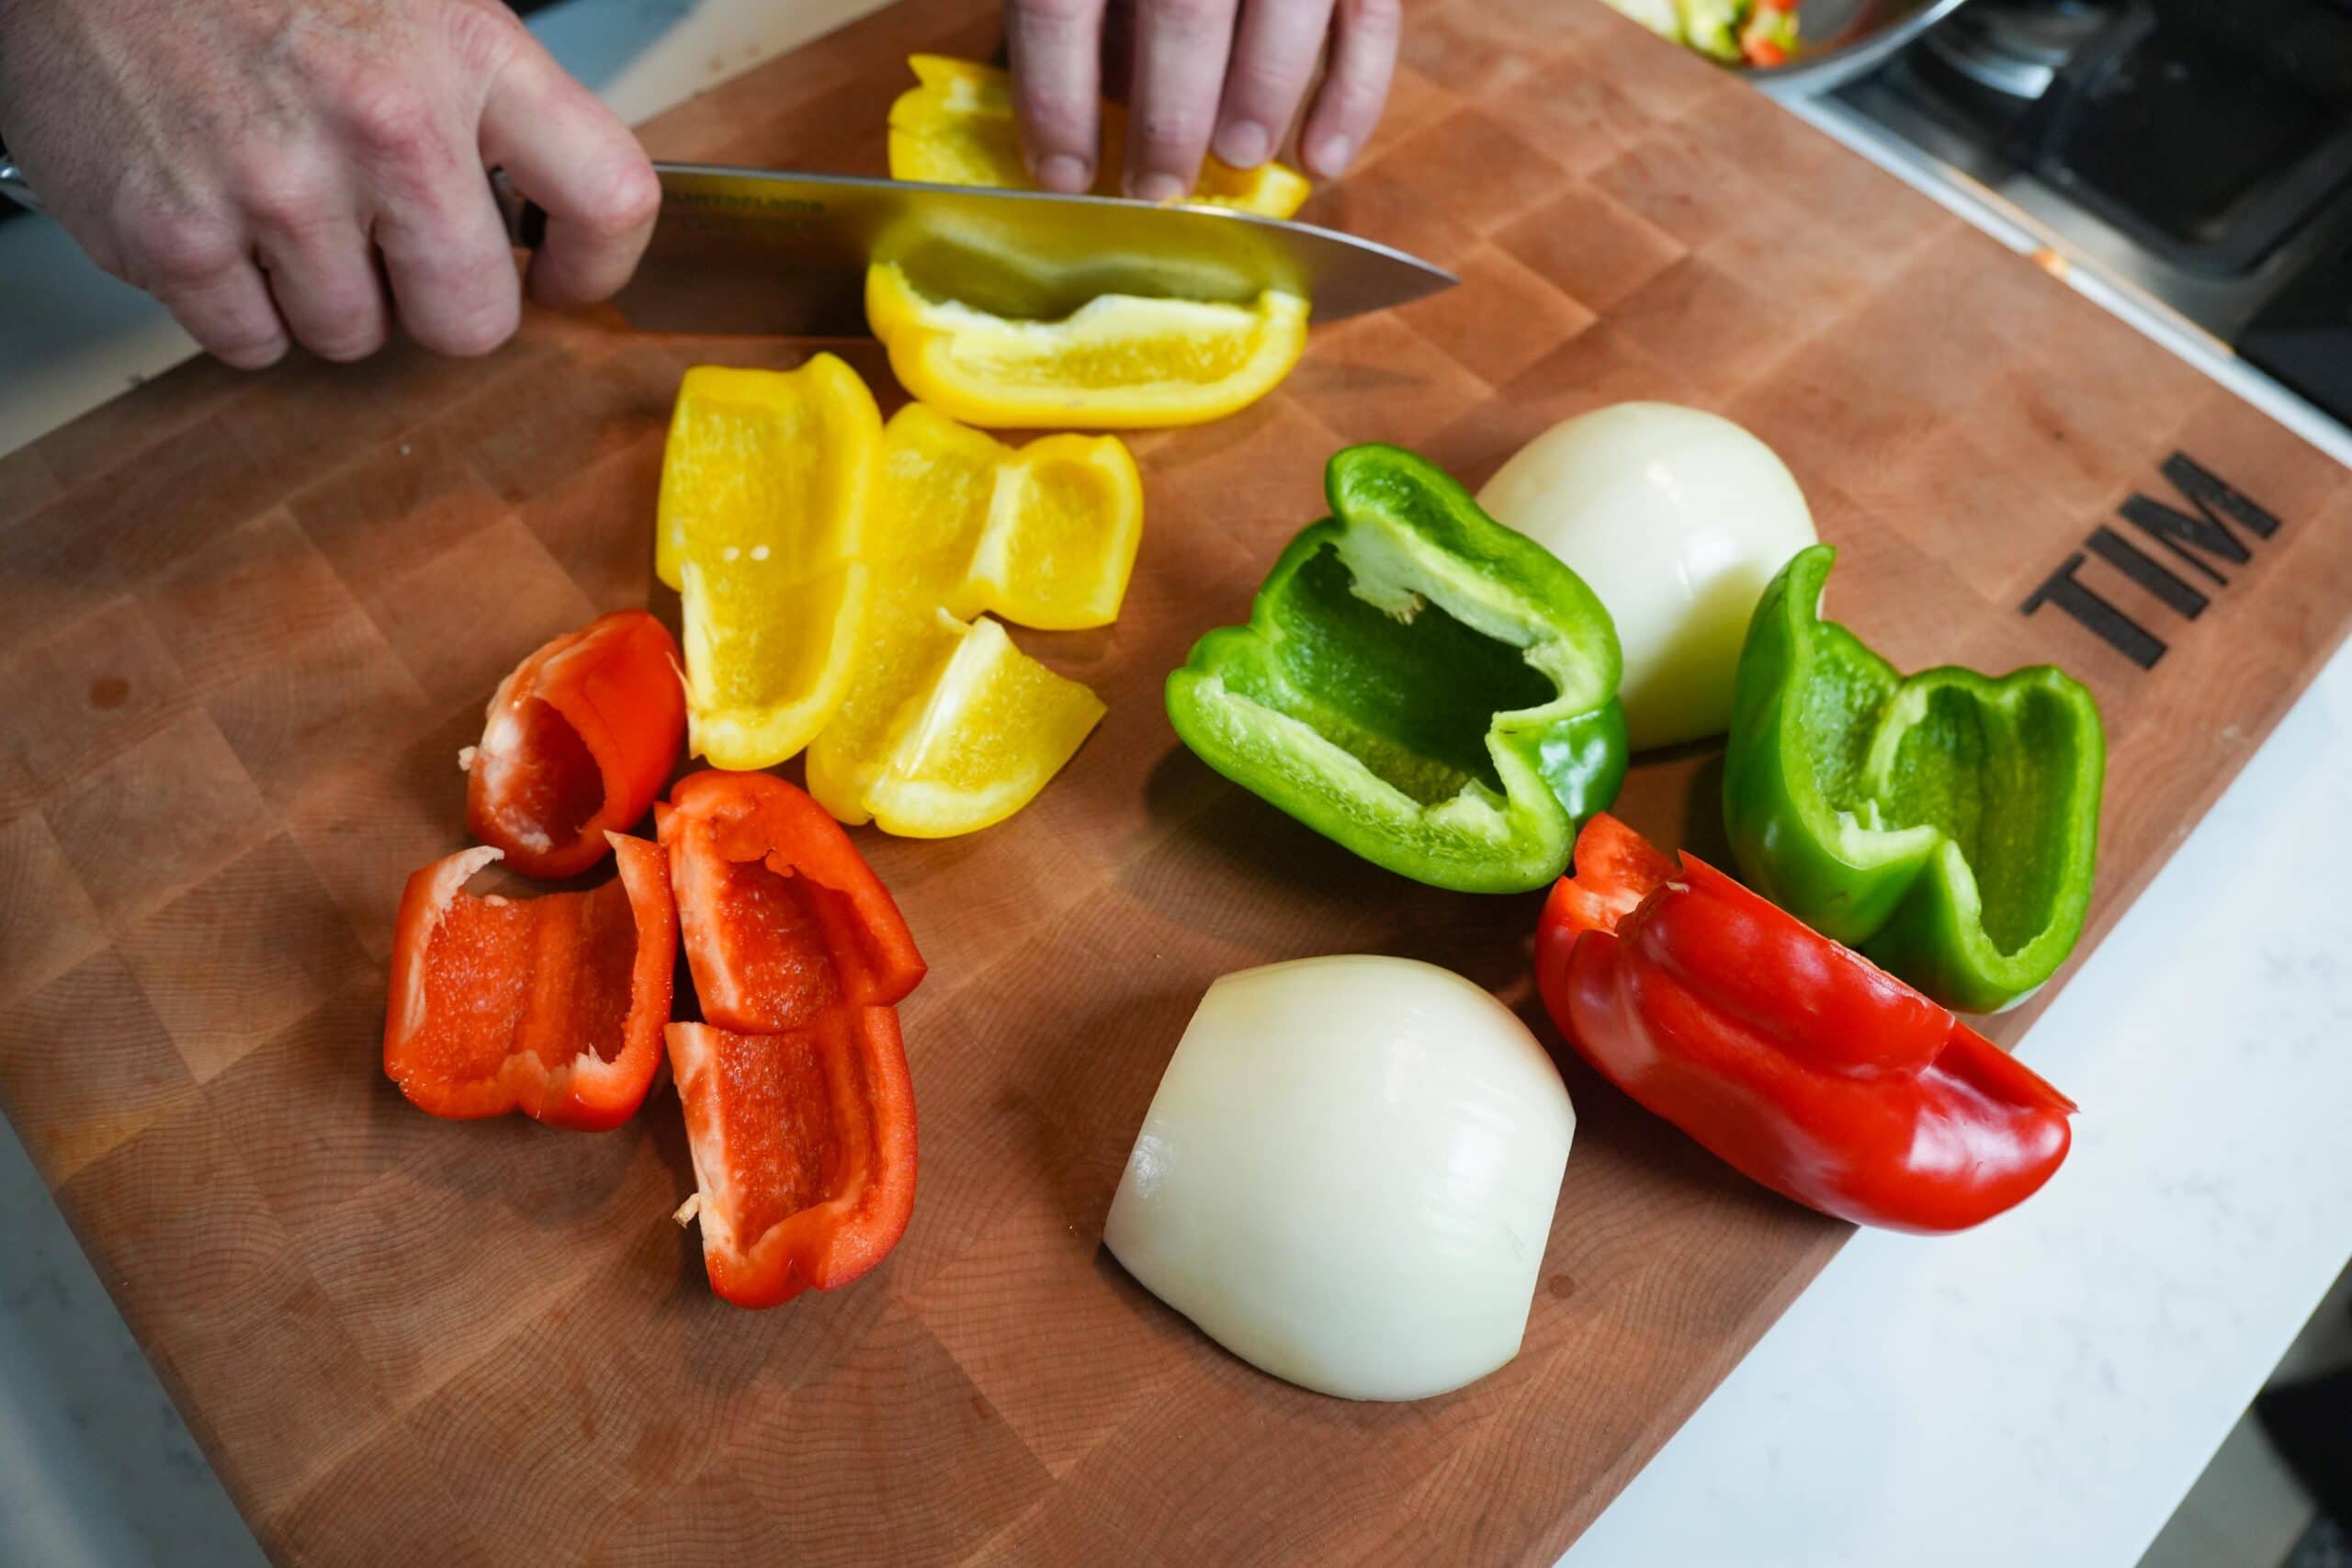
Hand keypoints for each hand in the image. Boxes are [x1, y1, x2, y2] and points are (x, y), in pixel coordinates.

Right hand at [0, 0, 658, 366]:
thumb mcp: (419, 3)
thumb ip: (490, 104)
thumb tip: (547, 213)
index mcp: (467, 54)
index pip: (610, 199)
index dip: (593, 264)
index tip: (557, 276)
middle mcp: (387, 125)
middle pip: (473, 321)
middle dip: (439, 306)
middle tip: (396, 252)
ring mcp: (277, 187)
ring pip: (353, 339)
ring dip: (326, 296)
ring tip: (284, 202)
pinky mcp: (174, 234)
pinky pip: (251, 343)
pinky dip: (238, 306)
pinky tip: (222, 220)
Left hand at [1005, 0, 1398, 199]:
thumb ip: (1088, 23)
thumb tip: (1088, 135)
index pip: (1062, 6)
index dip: (1057, 97)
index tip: (1064, 176)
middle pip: (1183, 8)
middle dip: (1170, 116)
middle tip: (1158, 187)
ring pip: (1285, 5)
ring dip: (1263, 94)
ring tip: (1237, 158)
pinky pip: (1369, 15)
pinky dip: (1352, 94)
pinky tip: (1320, 160)